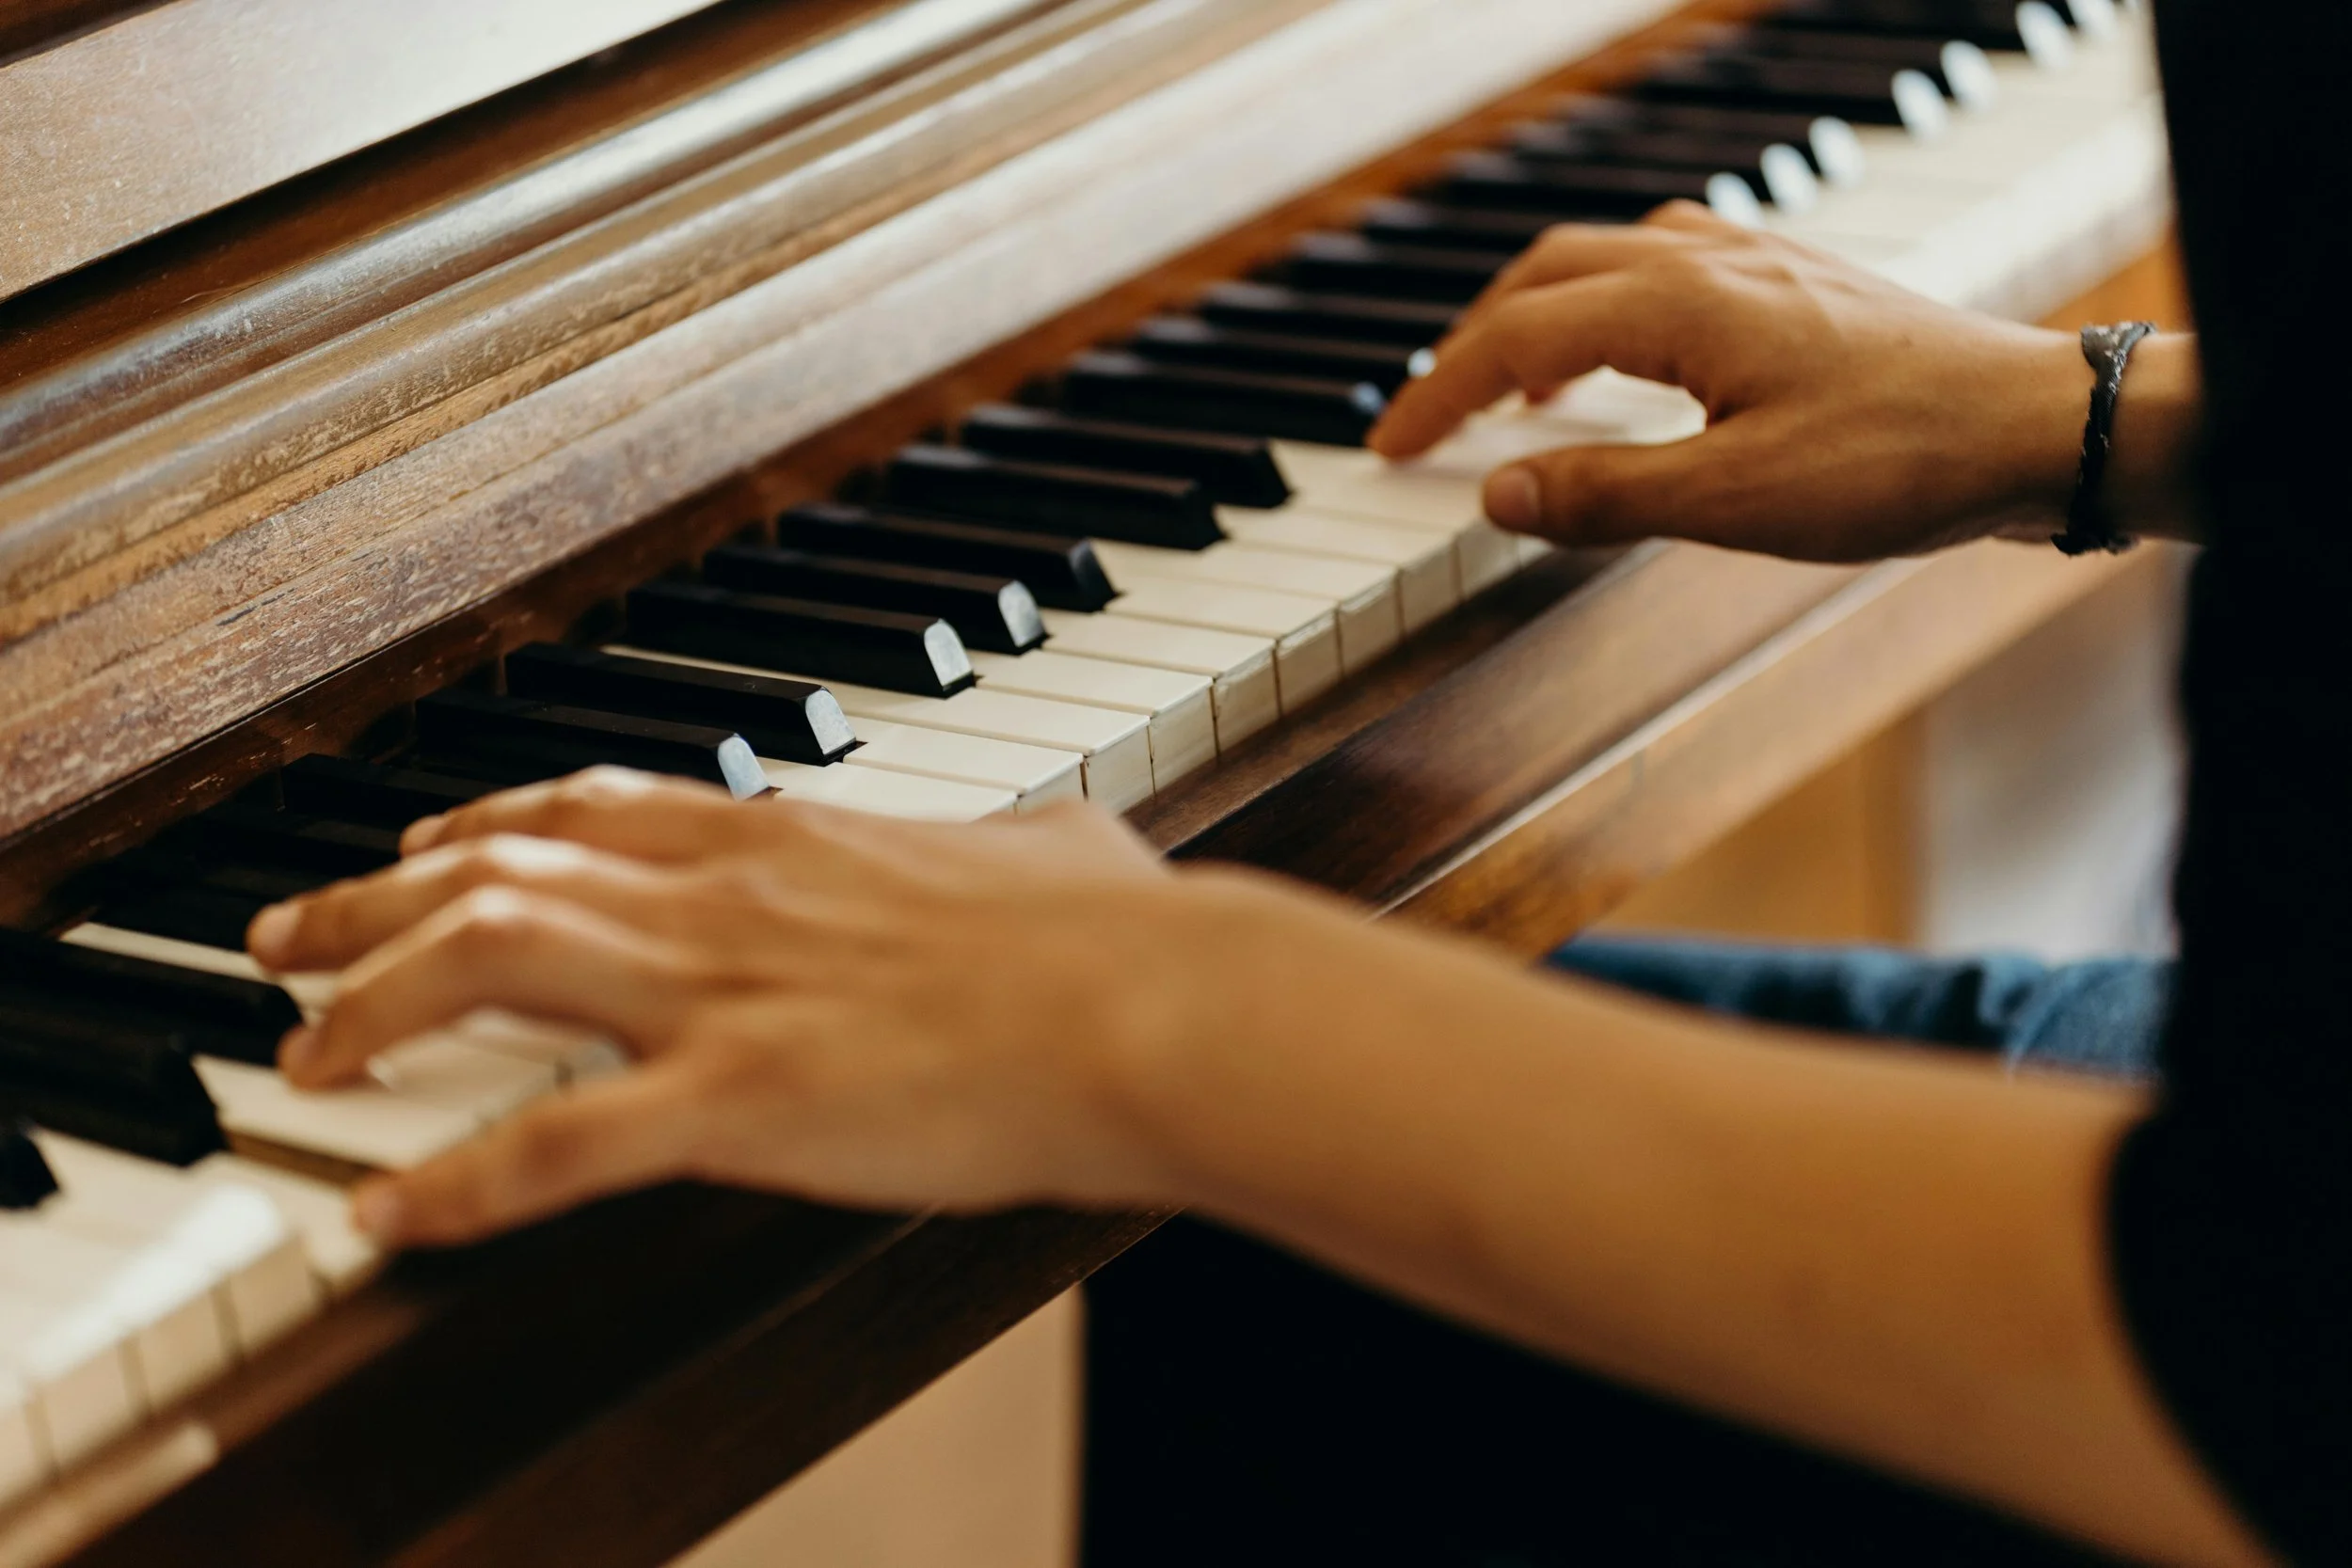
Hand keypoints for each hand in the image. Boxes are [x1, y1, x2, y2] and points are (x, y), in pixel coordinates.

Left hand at [243, 768, 1199, 1245]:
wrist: (1152, 1004)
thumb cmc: (1121, 934)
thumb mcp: (1061, 843)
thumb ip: (1022, 834)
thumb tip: (1049, 833)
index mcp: (794, 838)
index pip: (596, 807)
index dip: (488, 827)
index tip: (425, 849)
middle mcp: (727, 894)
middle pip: (495, 866)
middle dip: (366, 902)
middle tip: (283, 937)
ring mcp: (721, 993)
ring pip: (484, 960)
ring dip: (370, 1005)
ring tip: (300, 1054)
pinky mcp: (736, 1101)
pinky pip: (549, 1143)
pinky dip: (448, 1184)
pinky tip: (381, 1216)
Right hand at [1367, 203, 2095, 561]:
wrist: (2035, 424)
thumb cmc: (1900, 460)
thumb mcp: (1735, 501)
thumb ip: (1604, 495)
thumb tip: (1497, 491)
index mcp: (1679, 305)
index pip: (1517, 338)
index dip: (1440, 394)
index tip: (1389, 447)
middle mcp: (1710, 262)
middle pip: (1546, 276)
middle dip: (1471, 343)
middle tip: (1428, 414)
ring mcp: (1758, 261)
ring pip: (1606, 260)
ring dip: (1538, 314)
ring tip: (1514, 385)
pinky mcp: (1797, 281)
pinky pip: (1668, 265)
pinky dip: (1609, 306)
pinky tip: (1630, 355)